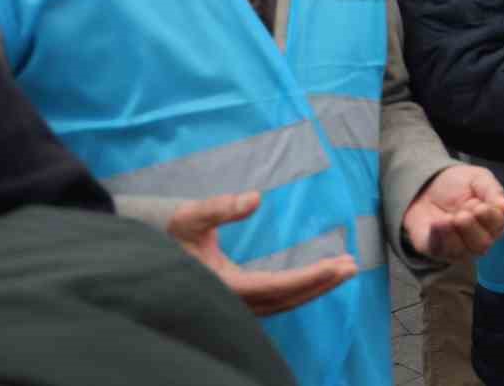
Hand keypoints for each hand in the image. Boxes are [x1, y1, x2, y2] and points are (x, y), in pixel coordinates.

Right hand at [168, 191, 355, 315]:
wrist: (151, 253)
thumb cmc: (171, 235)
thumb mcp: (190, 217)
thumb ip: (219, 208)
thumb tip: (254, 198)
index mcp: (223, 286)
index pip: (274, 285)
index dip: (307, 278)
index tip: (336, 266)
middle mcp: (233, 302)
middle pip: (285, 298)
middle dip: (320, 283)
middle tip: (352, 266)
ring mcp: (237, 305)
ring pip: (283, 302)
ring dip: (315, 287)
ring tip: (345, 270)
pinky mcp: (241, 301)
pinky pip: (277, 300)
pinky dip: (301, 289)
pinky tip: (320, 277)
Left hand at [402, 165, 503, 260]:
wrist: (427, 186)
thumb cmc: (458, 183)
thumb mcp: (478, 178)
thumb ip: (492, 191)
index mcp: (492, 220)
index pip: (498, 225)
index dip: (490, 217)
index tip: (480, 204)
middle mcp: (479, 237)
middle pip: (483, 244)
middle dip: (472, 228)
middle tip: (462, 213)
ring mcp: (459, 247)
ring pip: (464, 252)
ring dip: (457, 234)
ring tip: (449, 218)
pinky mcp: (438, 250)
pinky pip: (442, 252)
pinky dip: (441, 237)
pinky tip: (437, 222)